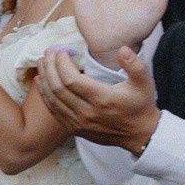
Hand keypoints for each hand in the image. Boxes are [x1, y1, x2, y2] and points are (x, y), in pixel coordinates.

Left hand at [36, 46, 160, 152]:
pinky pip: (54, 111)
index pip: (71, 80)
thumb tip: (123, 49)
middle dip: (50, 67)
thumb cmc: (140, 106)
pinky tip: (41, 82)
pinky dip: (45, 95)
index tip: (60, 51)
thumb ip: (136, 65)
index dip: (61, 64)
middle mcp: (87, 113)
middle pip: (58, 88)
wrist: (140, 134)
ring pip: (53, 99)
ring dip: (44, 79)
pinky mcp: (75, 129)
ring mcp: (79, 123)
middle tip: (48, 52)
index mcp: (102, 99)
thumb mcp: (144, 83)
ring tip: (41, 62)